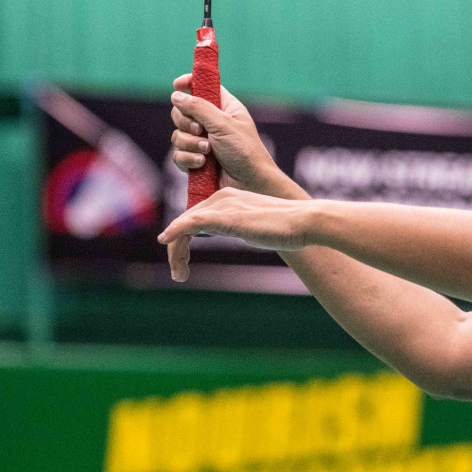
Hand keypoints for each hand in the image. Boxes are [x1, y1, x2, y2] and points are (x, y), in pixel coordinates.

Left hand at [158, 188, 317, 281]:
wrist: (305, 222)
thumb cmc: (289, 227)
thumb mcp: (260, 227)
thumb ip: (247, 226)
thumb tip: (248, 233)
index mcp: (230, 198)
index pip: (196, 218)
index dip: (184, 240)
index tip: (182, 262)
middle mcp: (223, 197)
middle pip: (187, 222)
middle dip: (177, 249)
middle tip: (178, 273)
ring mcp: (224, 205)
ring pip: (186, 225)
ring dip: (176, 251)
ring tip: (178, 273)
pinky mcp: (226, 216)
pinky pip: (192, 222)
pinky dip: (176, 231)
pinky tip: (166, 241)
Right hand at [169, 74, 296, 197]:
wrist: (250, 184)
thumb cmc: (245, 151)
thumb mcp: (223, 125)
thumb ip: (199, 108)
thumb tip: (175, 95)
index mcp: (224, 107)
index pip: (202, 87)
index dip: (189, 83)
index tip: (177, 84)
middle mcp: (211, 123)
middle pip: (181, 111)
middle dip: (186, 122)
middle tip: (201, 131)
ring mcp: (202, 142)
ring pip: (177, 135)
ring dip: (190, 143)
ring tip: (208, 152)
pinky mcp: (195, 161)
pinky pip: (178, 154)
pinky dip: (187, 158)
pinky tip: (201, 164)